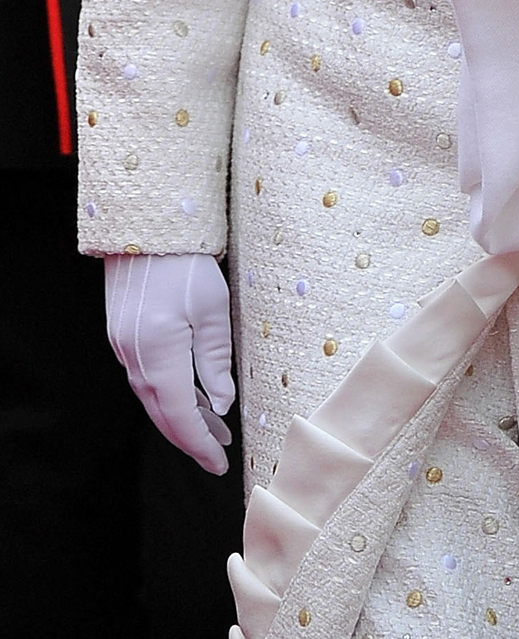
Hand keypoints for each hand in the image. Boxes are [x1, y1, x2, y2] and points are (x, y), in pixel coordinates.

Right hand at [104, 252, 234, 474]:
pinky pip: (147, 378)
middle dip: (191, 437)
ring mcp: (124, 347)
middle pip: (161, 413)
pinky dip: (168, 394)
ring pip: (152, 397)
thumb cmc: (186, 263)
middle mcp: (134, 356)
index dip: (200, 444)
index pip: (179, 415)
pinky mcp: (124, 336)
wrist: (146, 228)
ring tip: (213, 428)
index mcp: (158, 353)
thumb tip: (221, 404)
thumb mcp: (212, 309)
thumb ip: (214, 360)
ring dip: (180, 416)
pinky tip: (190, 396)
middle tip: (219, 453)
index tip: (220, 463)